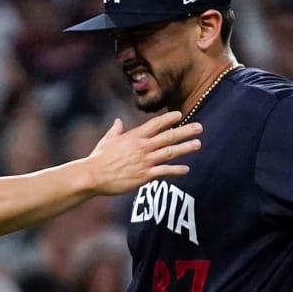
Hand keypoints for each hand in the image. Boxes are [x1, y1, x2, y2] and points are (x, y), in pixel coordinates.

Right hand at [86, 112, 201, 194]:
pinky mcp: (144, 176)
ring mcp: (144, 162)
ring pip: (169, 153)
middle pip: (168, 137)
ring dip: (185, 148)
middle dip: (185, 131)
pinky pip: (164, 172)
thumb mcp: (107, 140)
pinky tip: (186, 169)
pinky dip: (176, 170)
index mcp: (133, 136)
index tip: (179, 114)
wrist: (93, 175)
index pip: (155, 124)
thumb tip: (118, 121)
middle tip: (199, 127)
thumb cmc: (98, 158)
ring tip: (198, 144)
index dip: (168, 119)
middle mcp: (142, 147)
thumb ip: (115, 130)